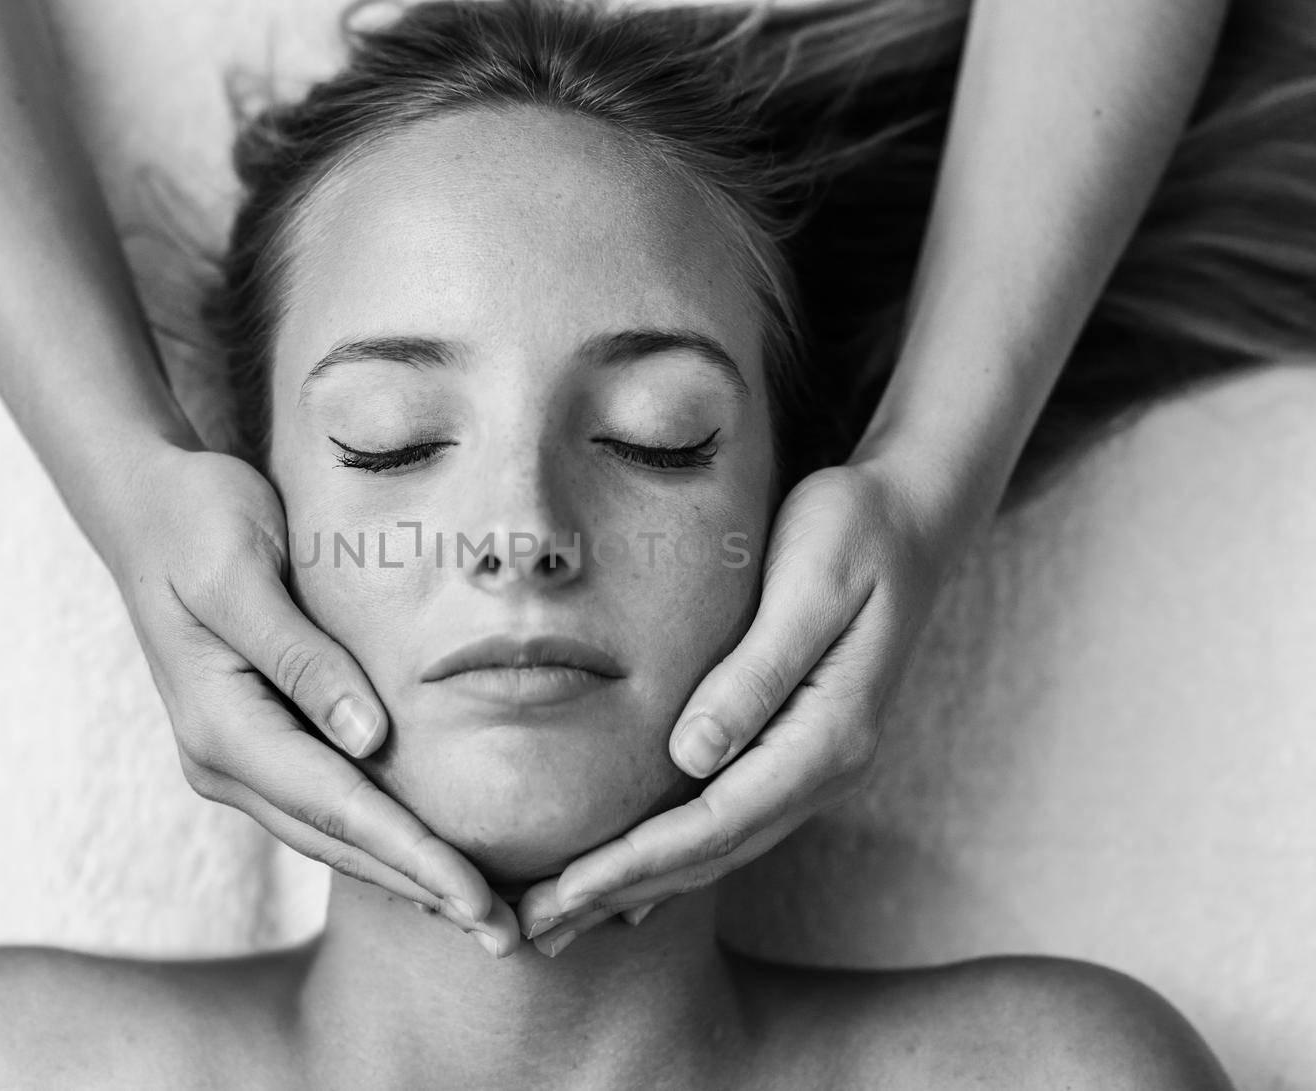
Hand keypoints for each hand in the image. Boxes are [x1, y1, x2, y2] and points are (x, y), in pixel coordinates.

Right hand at [103, 443, 519, 954]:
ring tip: (482, 916)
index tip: (479, 899)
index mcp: (221, 725)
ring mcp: (234, 760)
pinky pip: (324, 809)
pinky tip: (427, 861)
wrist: (145, 504)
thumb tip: (368, 741)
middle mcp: (223, 761)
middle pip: (339, 843)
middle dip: (424, 891)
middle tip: (506, 937)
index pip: (337, 808)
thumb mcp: (243, 573)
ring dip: (407, 878)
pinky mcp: (254, 744)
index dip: (413, 857)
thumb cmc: (199, 521)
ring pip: (332, 838)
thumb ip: (302, 658)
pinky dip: (380, 842)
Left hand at [517, 454, 983, 949]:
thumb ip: (754, 674)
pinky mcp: (799, 746)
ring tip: (566, 916)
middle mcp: (828, 767)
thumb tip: (690, 758)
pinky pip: (730, 819)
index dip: (636, 863)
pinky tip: (633, 876)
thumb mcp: (809, 587)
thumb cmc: (854, 532)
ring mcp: (817, 763)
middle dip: (622, 894)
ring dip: (643, 886)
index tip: (565, 891)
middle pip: (713, 854)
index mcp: (828, 735)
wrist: (913, 514)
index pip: (714, 822)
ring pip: (721, 848)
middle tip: (536, 930)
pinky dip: (675, 855)